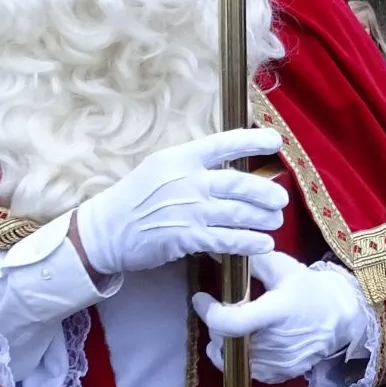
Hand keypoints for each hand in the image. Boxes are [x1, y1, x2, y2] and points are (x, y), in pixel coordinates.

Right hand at [71, 129, 288, 277]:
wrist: (104, 231)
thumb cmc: (134, 200)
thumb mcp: (158, 170)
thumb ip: (191, 168)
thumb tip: (228, 169)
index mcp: (179, 158)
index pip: (222, 144)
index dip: (251, 141)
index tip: (275, 140)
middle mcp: (186, 180)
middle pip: (238, 182)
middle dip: (265, 191)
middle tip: (281, 199)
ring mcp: (187, 209)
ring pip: (238, 212)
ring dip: (263, 218)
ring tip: (275, 221)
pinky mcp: (186, 237)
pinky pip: (227, 239)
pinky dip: (249, 243)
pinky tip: (263, 245)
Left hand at [193, 252, 369, 384]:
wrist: (339, 318)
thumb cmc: (310, 290)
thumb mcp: (284, 268)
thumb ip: (251, 261)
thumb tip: (218, 246)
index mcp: (278, 312)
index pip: (233, 322)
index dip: (210, 312)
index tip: (201, 298)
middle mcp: (276, 342)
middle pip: (226, 339)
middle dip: (217, 323)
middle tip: (223, 308)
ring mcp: (276, 363)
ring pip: (229, 356)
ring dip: (225, 340)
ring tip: (236, 323)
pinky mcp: (276, 376)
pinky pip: (242, 370)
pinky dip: (238, 356)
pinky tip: (249, 340)